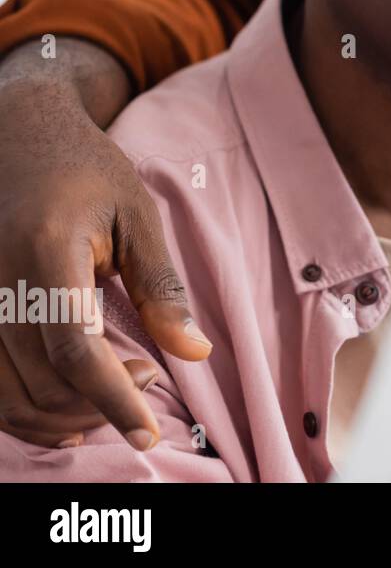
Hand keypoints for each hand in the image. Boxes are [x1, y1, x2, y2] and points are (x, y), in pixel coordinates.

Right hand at [0, 52, 211, 449]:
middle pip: (43, 384)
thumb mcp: (137, 215)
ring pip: (9, 398)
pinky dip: (29, 408)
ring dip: (66, 415)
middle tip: (149, 378)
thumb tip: (195, 352)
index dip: (114, 399)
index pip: (76, 351)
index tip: (150, 433)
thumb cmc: (87, 172)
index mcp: (44, 253)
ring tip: (118, 392)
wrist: (16, 134)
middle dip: (101, 404)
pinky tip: (72, 403)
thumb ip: (161, 286)